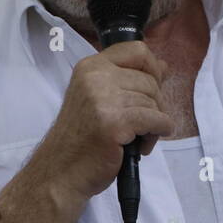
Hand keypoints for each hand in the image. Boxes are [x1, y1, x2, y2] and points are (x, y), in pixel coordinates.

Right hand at [34, 41, 174, 201]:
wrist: (60, 172)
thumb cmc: (81, 139)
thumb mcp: (99, 99)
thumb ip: (129, 79)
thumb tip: (162, 66)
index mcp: (90, 67)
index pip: (136, 50)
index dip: (152, 68)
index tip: (152, 88)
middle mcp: (95, 77)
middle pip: (150, 80)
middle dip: (154, 104)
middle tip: (139, 125)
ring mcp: (104, 99)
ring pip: (154, 102)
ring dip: (154, 124)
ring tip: (136, 139)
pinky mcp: (115, 123)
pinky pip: (157, 120)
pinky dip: (158, 133)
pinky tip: (142, 145)